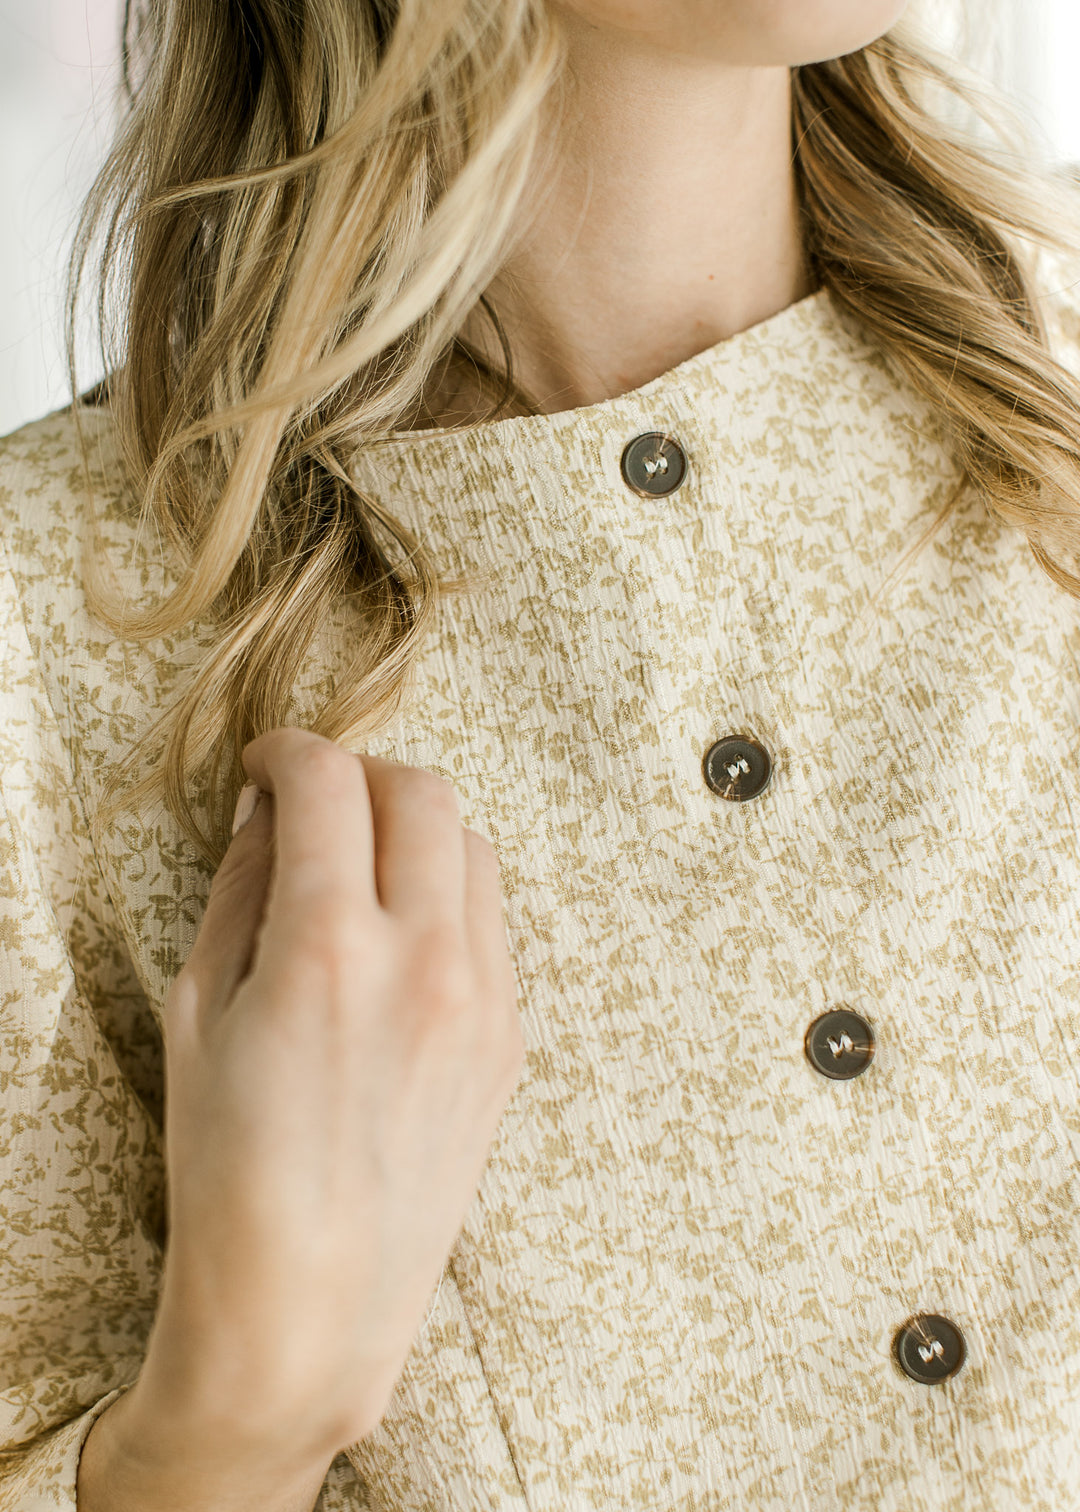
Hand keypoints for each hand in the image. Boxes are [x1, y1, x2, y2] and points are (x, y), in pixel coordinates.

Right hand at [131, 727, 522, 1464]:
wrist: (311, 1301)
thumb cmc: (229, 1167)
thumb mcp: (198, 1014)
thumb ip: (240, 889)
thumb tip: (271, 814)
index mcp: (328, 949)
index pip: (329, 782)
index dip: (288, 752)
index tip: (266, 768)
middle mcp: (424, 960)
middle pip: (422, 792)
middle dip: (361, 775)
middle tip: (316, 809)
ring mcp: (483, 1000)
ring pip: (473, 847)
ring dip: (415, 831)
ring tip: (361, 872)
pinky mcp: (511, 1038)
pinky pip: (492, 921)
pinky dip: (447, 896)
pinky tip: (398, 940)